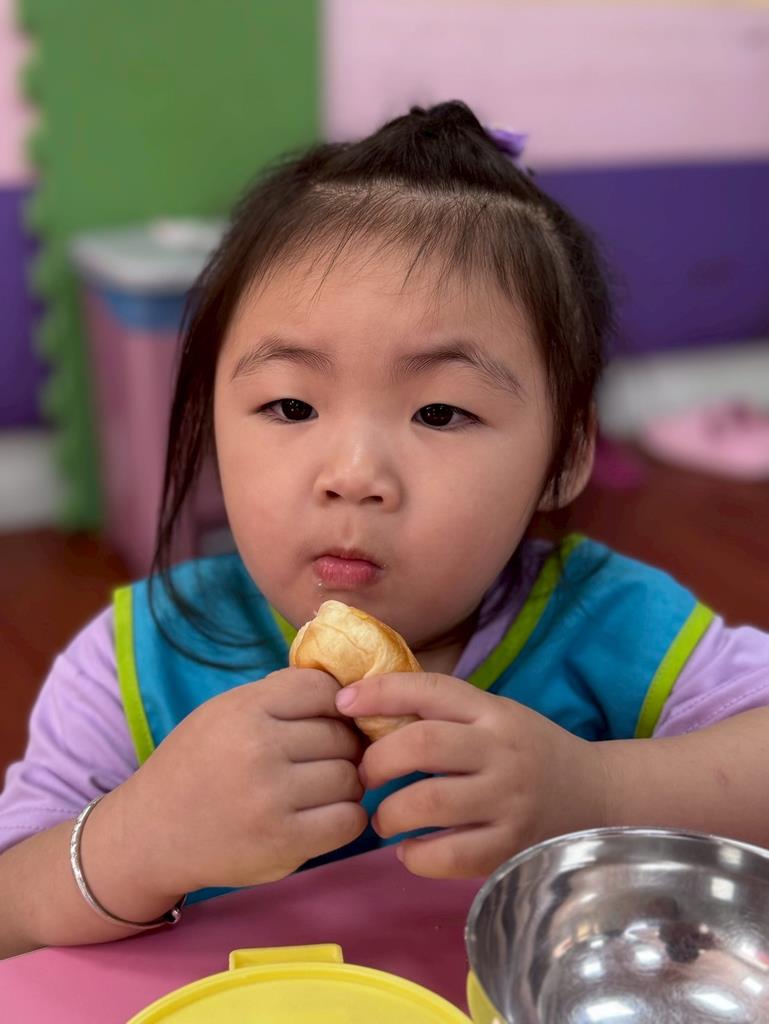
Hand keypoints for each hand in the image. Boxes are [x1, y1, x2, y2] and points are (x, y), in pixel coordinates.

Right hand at [123, 668, 366, 895]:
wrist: (150, 834)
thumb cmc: (195, 766)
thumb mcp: (223, 712)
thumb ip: (276, 697)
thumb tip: (342, 689)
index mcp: (243, 709)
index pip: (322, 689)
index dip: (335, 705)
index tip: (328, 720)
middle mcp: (258, 749)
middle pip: (340, 735)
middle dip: (343, 747)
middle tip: (325, 760)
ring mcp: (271, 798)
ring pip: (349, 777)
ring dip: (347, 784)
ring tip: (324, 790)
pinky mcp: (283, 844)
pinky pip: (348, 820)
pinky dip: (347, 818)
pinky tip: (326, 817)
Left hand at [335, 673, 607, 877]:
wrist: (596, 798)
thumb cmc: (529, 752)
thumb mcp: (495, 717)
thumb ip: (444, 713)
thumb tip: (365, 706)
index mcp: (492, 712)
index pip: (429, 689)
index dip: (379, 692)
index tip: (342, 702)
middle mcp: (500, 751)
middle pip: (421, 744)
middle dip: (376, 760)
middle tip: (363, 775)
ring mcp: (507, 801)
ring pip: (427, 802)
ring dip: (387, 812)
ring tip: (382, 818)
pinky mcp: (509, 848)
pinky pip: (446, 855)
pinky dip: (414, 855)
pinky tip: (409, 850)